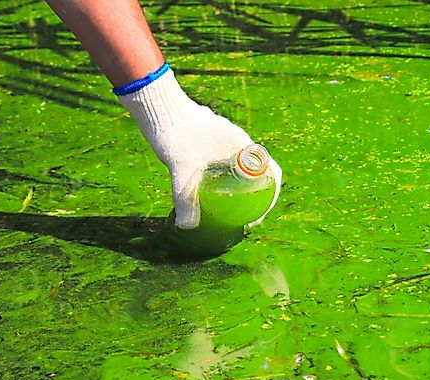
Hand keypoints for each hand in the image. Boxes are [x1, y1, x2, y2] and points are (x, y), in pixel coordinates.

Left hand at [118, 68, 280, 228]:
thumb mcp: (181, 170)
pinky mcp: (210, 136)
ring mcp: (225, 137)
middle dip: (254, 195)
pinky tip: (204, 187)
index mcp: (242, 146)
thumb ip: (185, 199)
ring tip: (223, 205)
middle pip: (258, 172)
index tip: (255, 216)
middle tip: (240, 215)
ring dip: (239, 185)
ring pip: (240, 166)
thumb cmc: (175, 132)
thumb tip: (186, 226)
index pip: (272, 173)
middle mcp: (239, 140)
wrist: (157, 103)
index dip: (270, 197)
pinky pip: (226, 160)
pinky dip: (224, 176)